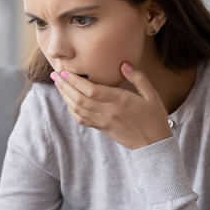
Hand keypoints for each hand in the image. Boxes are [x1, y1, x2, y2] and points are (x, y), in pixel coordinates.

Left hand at [50, 62, 171, 149]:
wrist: (153, 145)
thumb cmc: (154, 118)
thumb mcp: (151, 95)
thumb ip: (137, 78)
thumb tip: (123, 64)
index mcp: (119, 101)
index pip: (91, 90)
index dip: (75, 80)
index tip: (65, 71)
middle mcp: (107, 112)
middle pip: (79, 98)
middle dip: (64, 86)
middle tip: (54, 74)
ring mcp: (102, 121)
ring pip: (77, 109)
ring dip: (65, 96)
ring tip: (58, 84)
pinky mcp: (101, 128)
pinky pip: (82, 119)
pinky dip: (72, 109)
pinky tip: (68, 101)